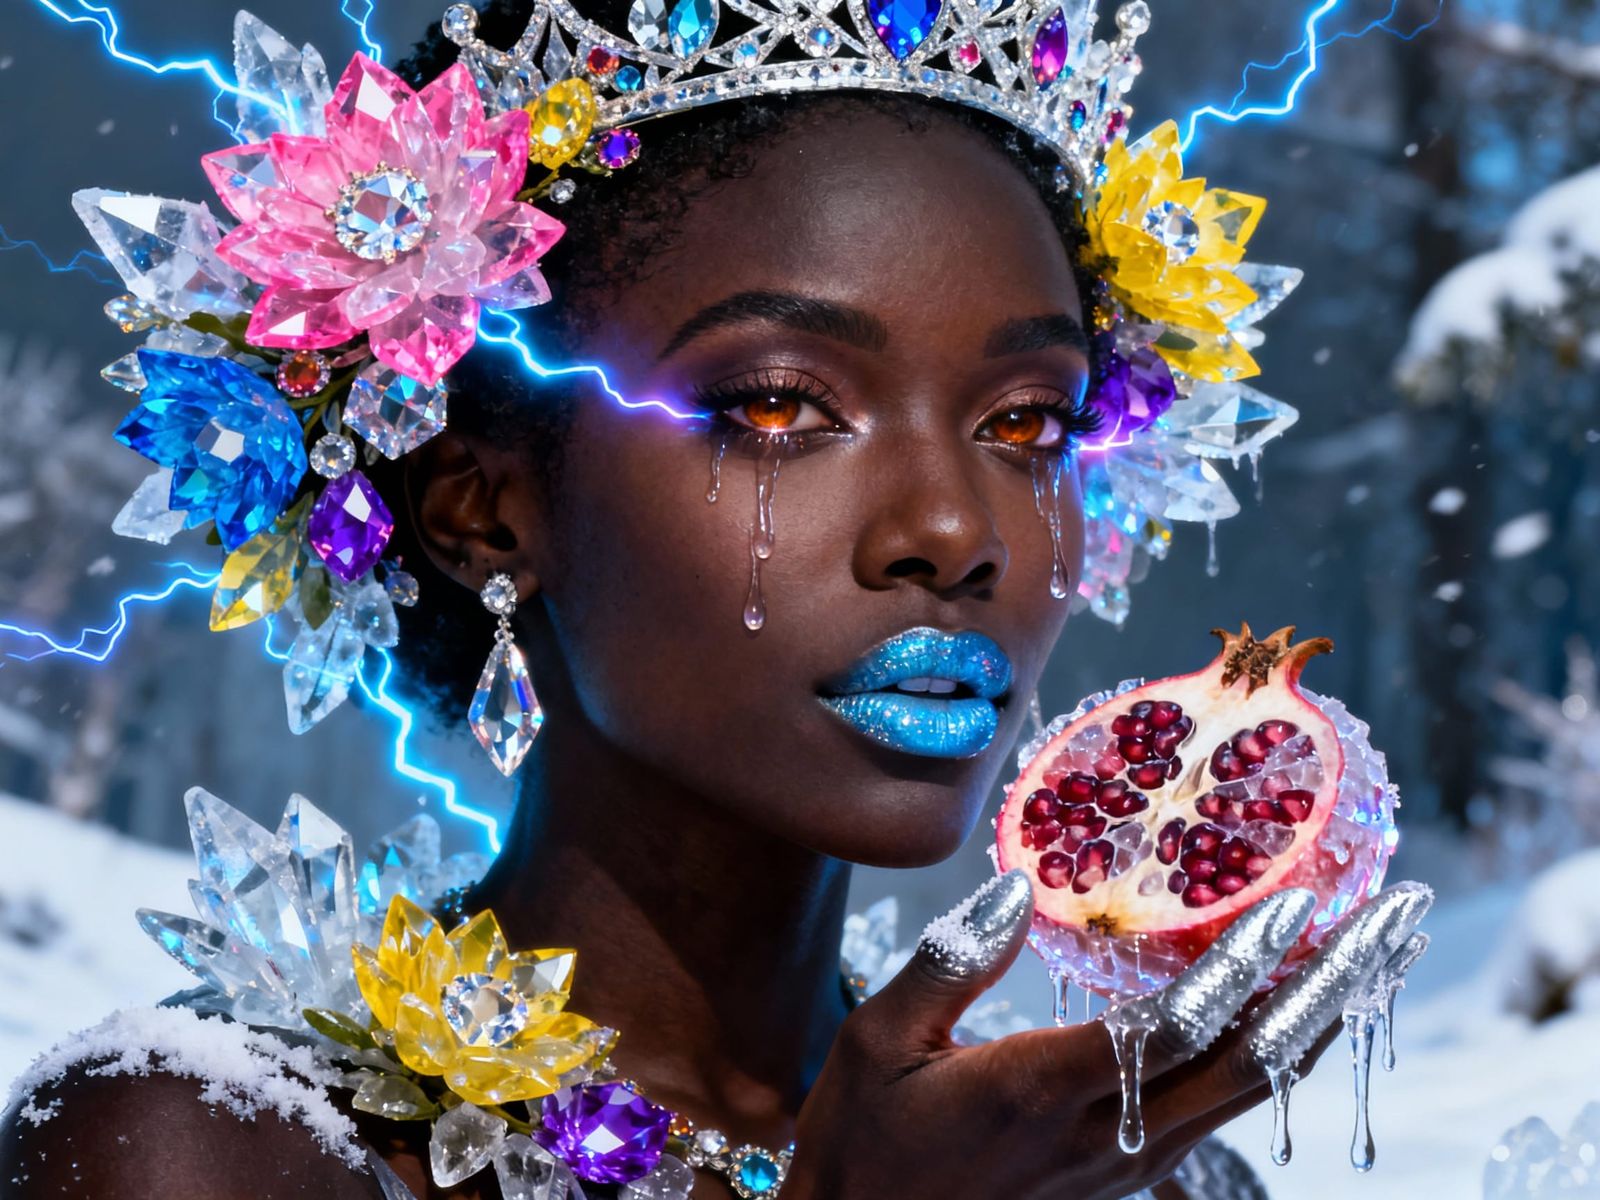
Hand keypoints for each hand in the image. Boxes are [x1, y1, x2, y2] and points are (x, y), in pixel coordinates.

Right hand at [787, 876, 1431, 1199]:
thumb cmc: (864, 1144)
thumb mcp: (874, 1041)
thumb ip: (949, 962)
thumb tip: (1015, 885)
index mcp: (1041, 1089)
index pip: (1173, 1025)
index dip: (1244, 962)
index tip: (1301, 900)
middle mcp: (1106, 1134)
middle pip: (1250, 1063)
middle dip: (1329, 986)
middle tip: (1390, 917)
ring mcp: (1125, 1166)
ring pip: (1250, 1094)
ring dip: (1317, 1019)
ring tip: (1366, 955)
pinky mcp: (1125, 1179)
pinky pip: (1223, 1112)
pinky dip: (1272, 1056)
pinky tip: (1288, 1014)